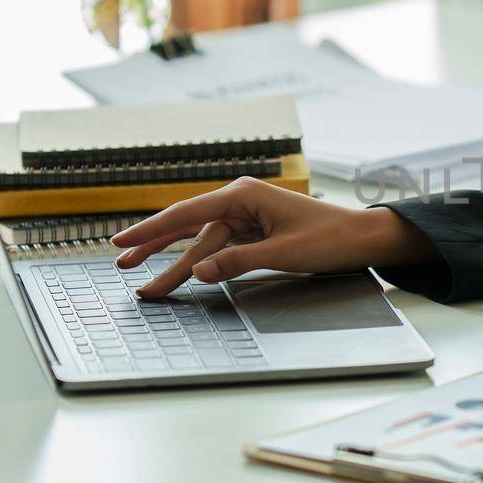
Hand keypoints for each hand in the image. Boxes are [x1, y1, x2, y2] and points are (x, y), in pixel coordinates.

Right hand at [110, 177, 436, 297]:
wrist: (361, 239)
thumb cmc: (330, 239)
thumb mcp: (284, 254)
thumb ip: (238, 262)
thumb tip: (199, 272)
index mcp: (244, 195)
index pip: (186, 213)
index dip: (150, 229)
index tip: (121, 241)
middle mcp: (240, 202)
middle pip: (187, 229)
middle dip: (153, 248)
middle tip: (121, 265)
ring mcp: (246, 218)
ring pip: (202, 245)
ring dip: (176, 266)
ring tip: (147, 288)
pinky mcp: (254, 234)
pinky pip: (219, 250)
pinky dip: (202, 265)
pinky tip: (183, 276)